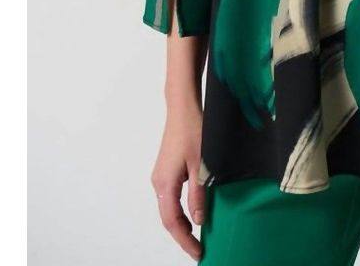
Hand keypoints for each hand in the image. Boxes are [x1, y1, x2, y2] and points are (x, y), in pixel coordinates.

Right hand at [151, 104, 204, 260]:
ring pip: (169, 208)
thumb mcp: (201, 164)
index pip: (173, 223)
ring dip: (182, 223)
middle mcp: (158, 183)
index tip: (198, 253)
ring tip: (198, 236)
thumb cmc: (193, 130)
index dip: (185, 241)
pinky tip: (194, 213)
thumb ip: (199, 194)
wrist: (182, 107)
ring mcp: (160, 177)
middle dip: (183, 236)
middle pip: (169, 219)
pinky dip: (181, 210)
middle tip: (200, 248)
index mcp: (165, 184)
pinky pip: (171, 197)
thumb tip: (199, 220)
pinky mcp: (165, 171)